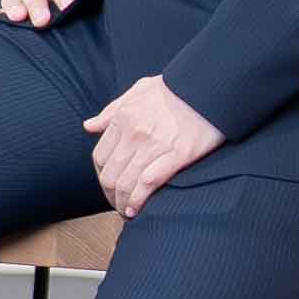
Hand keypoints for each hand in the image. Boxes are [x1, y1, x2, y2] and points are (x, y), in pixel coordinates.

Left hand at [82, 74, 223, 218]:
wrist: (209, 86)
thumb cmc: (175, 88)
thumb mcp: (138, 90)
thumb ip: (111, 110)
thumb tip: (89, 126)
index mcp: (123, 118)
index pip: (101, 156)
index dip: (102, 175)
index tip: (108, 185)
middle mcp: (134, 134)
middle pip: (110, 174)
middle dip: (110, 194)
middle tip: (116, 204)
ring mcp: (154, 145)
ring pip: (126, 182)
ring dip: (122, 203)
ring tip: (125, 212)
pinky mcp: (177, 155)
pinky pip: (148, 183)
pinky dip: (139, 200)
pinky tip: (136, 210)